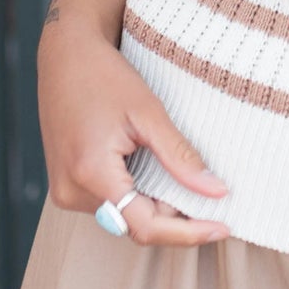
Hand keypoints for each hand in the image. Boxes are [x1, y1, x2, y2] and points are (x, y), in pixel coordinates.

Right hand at [37, 22, 230, 246]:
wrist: (66, 56)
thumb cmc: (105, 76)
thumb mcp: (148, 113)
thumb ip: (180, 157)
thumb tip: (216, 192)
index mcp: (91, 174)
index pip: (145, 226)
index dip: (187, 232)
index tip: (222, 228)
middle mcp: (72, 192)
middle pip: (134, 225)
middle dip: (175, 217)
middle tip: (211, 195)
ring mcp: (65, 191)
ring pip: (123, 217)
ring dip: (155, 205)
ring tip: (184, 179)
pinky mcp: (67, 184)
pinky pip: (109, 204)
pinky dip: (137, 195)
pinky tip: (158, 175)